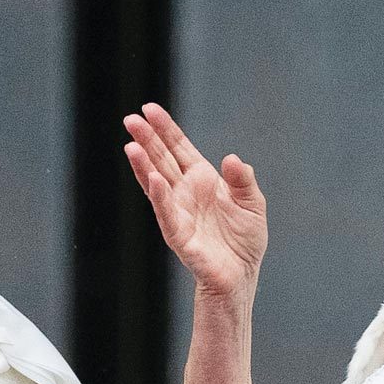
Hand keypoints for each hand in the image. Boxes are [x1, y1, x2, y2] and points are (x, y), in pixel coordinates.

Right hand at [122, 103, 267, 301]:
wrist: (241, 274)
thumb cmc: (244, 239)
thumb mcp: (252, 202)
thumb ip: (243, 179)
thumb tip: (231, 158)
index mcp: (202, 179)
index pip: (179, 148)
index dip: (165, 128)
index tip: (149, 109)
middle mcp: (185, 192)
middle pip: (162, 160)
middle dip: (147, 139)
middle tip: (131, 119)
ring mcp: (178, 212)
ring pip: (156, 183)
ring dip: (144, 165)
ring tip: (131, 145)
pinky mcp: (178, 234)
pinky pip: (167, 212)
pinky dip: (160, 195)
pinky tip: (154, 178)